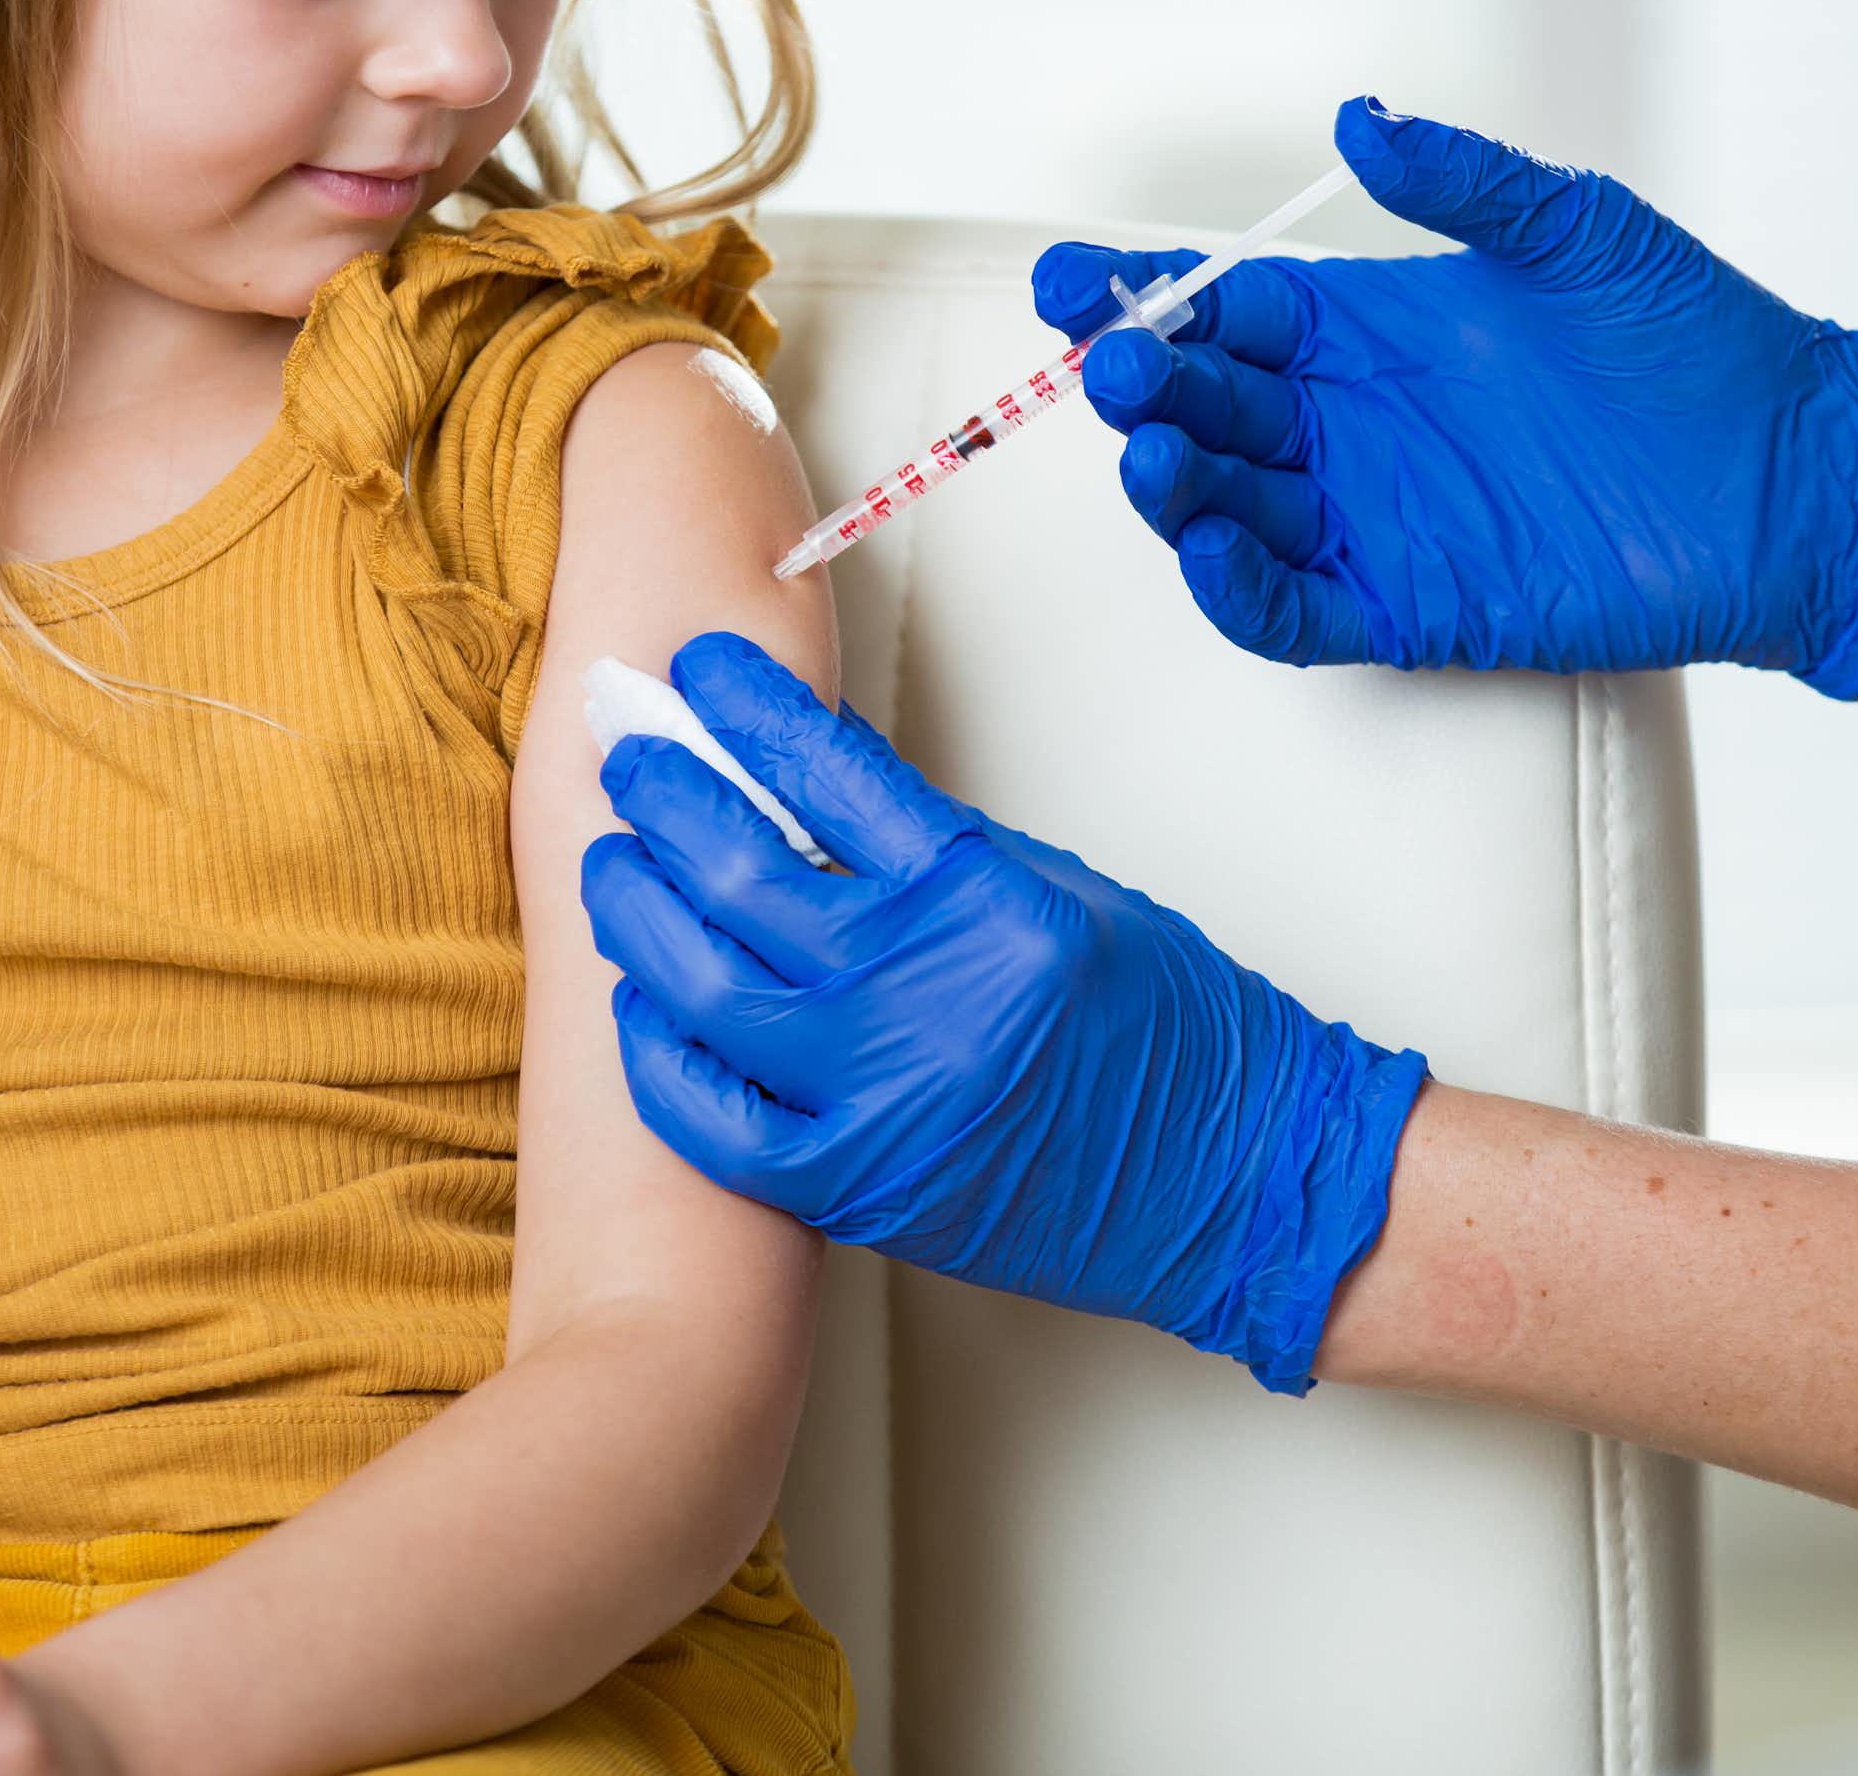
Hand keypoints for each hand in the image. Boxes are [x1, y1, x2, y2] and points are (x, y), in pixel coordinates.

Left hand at [583, 631, 1428, 1393]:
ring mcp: (884, 1097)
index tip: (703, 668)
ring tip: (614, 864)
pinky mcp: (861, 1188)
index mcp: (985, 895)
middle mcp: (925, 990)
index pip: (830, 772)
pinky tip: (637, 1000)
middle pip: (742, 871)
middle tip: (629, 754)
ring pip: (705, 987)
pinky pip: (716, 1121)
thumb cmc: (1172, 1025)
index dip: (748, 709)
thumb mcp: (1063, 892)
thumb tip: (805, 808)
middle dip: (666, 796)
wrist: (1243, 1177)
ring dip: (639, 912)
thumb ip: (933, 856)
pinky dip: (660, 1054)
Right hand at [1032, 95, 1857, 697]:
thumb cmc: (1696, 341)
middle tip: (1120, 369)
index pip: (1215, 311)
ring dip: (1174, 485)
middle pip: (1201, 407)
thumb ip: (1462, 181)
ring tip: (1158, 455)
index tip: (1074, 281)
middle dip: (1143, 388)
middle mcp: (1345, 425)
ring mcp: (1368, 518)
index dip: (1135, 297)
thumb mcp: (1578, 230)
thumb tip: (1357, 119)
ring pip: (1225, 507)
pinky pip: (1291, 608)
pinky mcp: (1406, 605)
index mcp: (1363, 330)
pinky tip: (1213, 549)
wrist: (1796, 472)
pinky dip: (1237, 589)